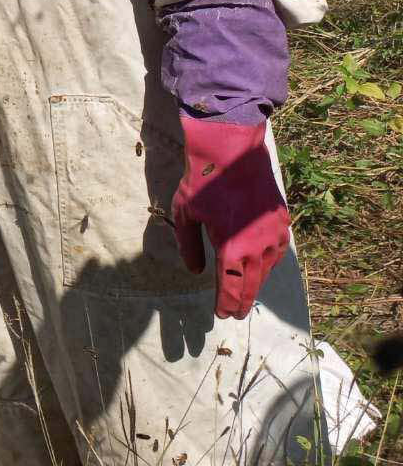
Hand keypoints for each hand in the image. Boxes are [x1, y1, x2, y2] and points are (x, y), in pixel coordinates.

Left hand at [171, 115, 290, 318]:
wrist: (233, 152)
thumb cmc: (203, 183)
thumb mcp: (185, 215)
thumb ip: (189, 246)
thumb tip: (194, 270)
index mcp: (232, 249)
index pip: (230, 288)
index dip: (226, 304)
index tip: (222, 315)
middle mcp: (258, 248)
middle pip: (251, 285)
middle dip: (241, 301)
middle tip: (234, 314)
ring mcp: (274, 236)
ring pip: (265, 270)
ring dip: (254, 283)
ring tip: (244, 293)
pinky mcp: (282, 223)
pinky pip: (275, 252)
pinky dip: (265, 263)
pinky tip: (257, 266)